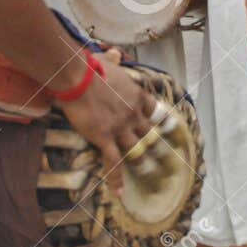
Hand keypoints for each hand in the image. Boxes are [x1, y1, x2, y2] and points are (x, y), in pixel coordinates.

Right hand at [58, 52, 156, 192]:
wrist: (78, 78)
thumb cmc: (91, 66)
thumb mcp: (107, 61)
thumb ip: (114, 61)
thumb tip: (114, 53)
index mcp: (136, 95)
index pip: (154, 109)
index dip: (161, 119)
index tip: (168, 125)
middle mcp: (133, 113)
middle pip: (147, 133)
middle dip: (156, 146)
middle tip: (166, 159)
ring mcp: (120, 128)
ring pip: (135, 150)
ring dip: (142, 165)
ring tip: (151, 179)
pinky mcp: (104, 138)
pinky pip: (113, 162)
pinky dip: (117, 179)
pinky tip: (120, 193)